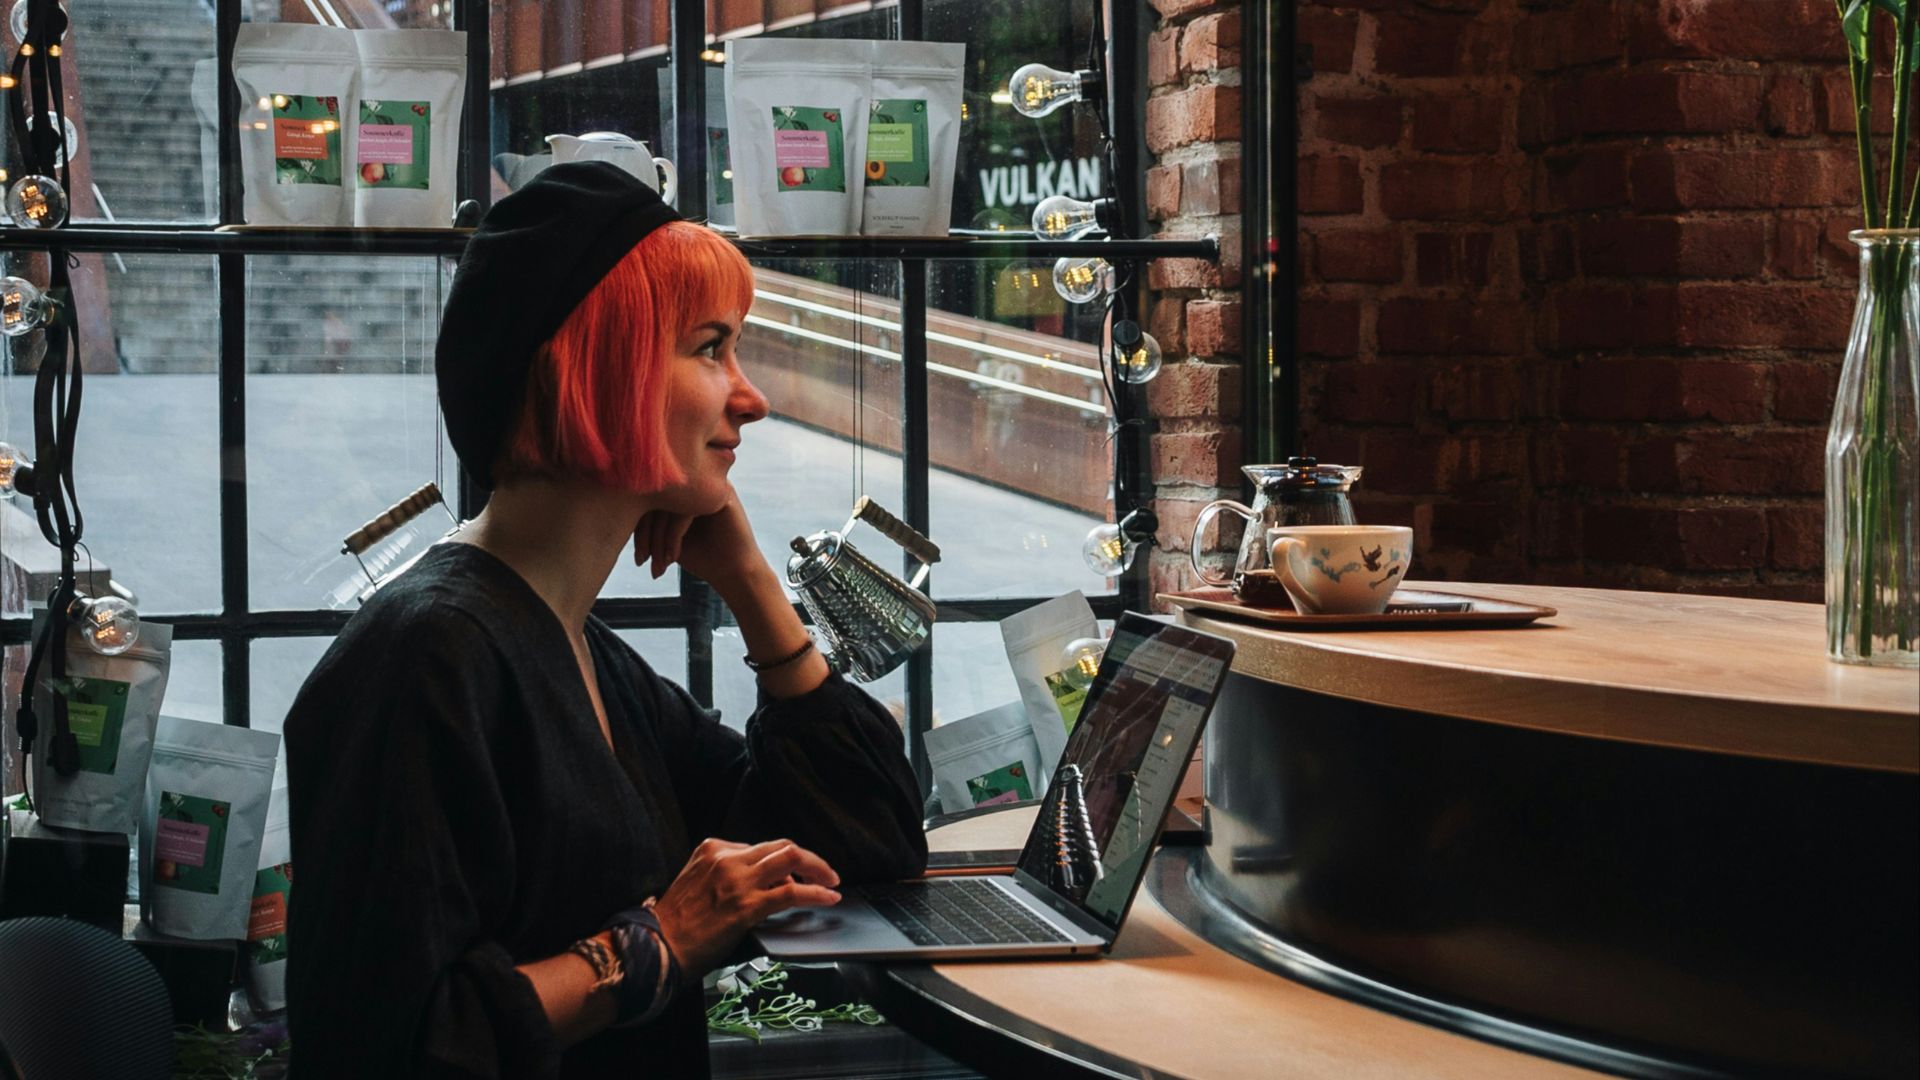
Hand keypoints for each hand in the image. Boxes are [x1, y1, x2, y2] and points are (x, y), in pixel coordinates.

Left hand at [632, 493, 766, 593]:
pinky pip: (684, 510)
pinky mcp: (721, 495)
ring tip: (658, 565)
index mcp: (680, 486)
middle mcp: (694, 480)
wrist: (734, 572)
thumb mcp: (665, 538)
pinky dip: (673, 536)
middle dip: (645, 536)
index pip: (646, 498)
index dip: (636, 530)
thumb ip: (647, 523)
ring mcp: (708, 484)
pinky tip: (672, 557)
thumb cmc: (700, 556)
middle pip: (654, 499)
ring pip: (668, 504)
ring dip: (658, 540)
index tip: (637, 559)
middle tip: (642, 562)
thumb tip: (610, 515)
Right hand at [650, 838, 840, 976]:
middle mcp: (727, 857)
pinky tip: (829, 897)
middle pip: (781, 846)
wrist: (657, 946)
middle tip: (825, 872)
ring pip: (791, 858)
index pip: (761, 847)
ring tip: (832, 882)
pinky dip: (816, 892)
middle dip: (809, 858)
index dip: (783, 862)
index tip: (795, 874)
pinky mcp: (747, 904)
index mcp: (713, 849)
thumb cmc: (675, 924)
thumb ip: (724, 875)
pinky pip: (792, 891)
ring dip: (818, 868)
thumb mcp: (697, 882)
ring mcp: (738, 879)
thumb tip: (757, 882)